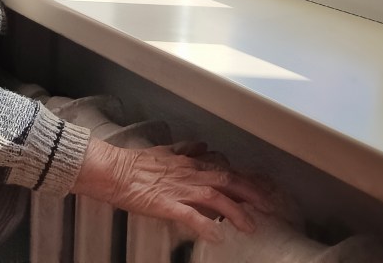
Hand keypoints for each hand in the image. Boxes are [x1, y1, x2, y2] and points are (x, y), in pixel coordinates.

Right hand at [72, 138, 272, 242]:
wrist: (112, 169)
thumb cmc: (136, 163)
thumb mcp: (165, 152)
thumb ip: (186, 150)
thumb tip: (203, 146)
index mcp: (190, 163)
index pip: (225, 169)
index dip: (247, 179)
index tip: (263, 187)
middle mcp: (189, 174)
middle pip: (228, 181)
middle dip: (252, 194)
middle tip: (269, 206)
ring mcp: (179, 189)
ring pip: (216, 198)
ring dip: (236, 212)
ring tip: (250, 226)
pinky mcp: (166, 204)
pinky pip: (190, 216)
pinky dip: (205, 225)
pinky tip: (217, 236)